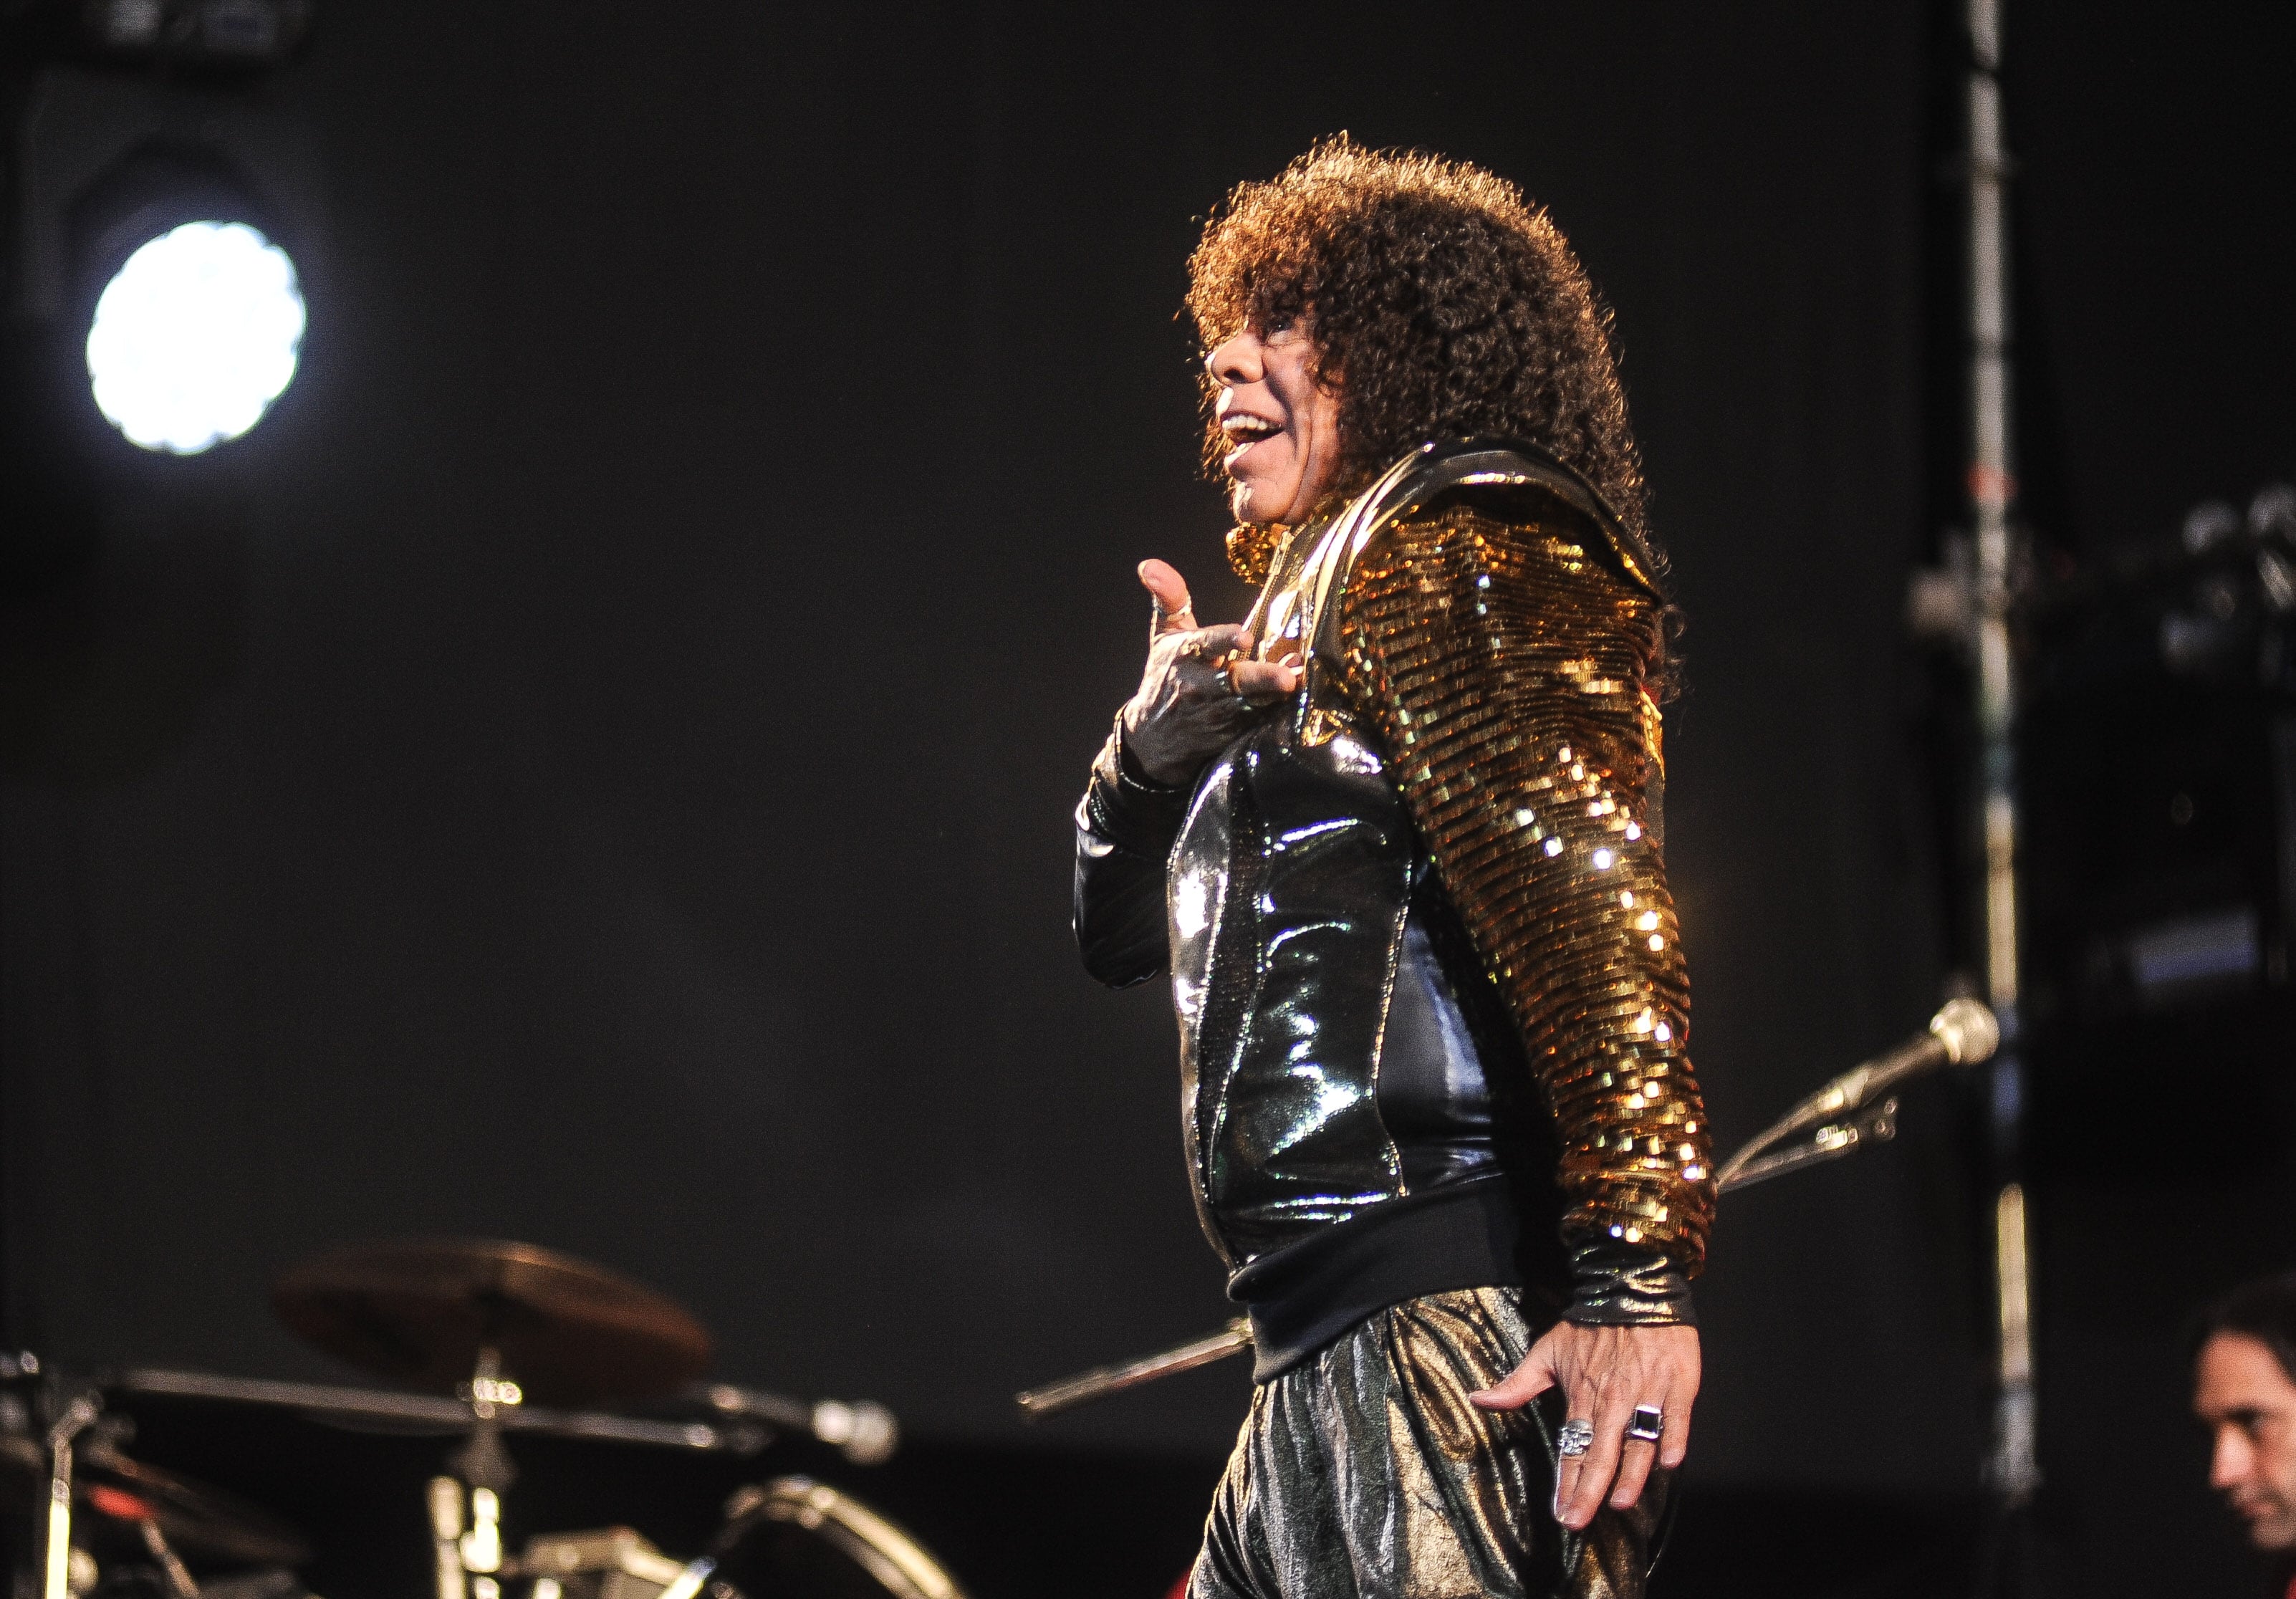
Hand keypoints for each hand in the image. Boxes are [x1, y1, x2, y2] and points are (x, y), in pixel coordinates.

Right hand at [1119, 559, 1300, 787]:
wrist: (1153, 738)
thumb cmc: (1166, 677)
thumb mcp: (1163, 637)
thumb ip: (1169, 598)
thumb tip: (1149, 564)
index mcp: (1185, 655)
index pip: (1205, 644)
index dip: (1224, 640)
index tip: (1245, 636)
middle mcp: (1201, 686)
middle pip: (1235, 682)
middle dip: (1261, 678)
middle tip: (1287, 677)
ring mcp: (1218, 713)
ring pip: (1252, 704)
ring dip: (1277, 695)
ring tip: (1300, 684)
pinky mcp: (1232, 732)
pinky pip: (1259, 721)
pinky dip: (1278, 711)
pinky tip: (1301, 698)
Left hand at [1469, 1322, 1699, 1529]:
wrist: (1633, 1290)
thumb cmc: (1589, 1326)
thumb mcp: (1546, 1352)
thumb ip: (1516, 1384)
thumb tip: (1477, 1400)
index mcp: (1582, 1397)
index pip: (1572, 1448)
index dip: (1566, 1483)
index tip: (1561, 1515)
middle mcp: (1612, 1401)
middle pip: (1601, 1453)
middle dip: (1588, 1491)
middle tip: (1579, 1521)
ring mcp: (1647, 1393)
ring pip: (1639, 1441)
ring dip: (1631, 1473)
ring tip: (1620, 1502)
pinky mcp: (1677, 1385)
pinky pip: (1676, 1418)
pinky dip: (1672, 1439)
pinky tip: (1668, 1463)